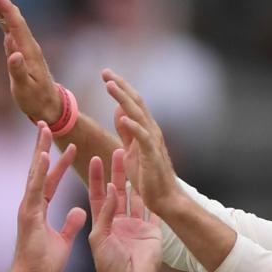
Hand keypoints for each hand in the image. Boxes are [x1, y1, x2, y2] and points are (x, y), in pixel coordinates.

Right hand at [0, 0, 69, 128]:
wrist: (49, 105)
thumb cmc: (36, 99)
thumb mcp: (25, 89)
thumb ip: (19, 71)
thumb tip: (13, 53)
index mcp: (28, 50)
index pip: (15, 21)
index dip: (2, 5)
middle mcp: (27, 43)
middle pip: (12, 15)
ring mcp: (24, 46)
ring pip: (10, 20)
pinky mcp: (21, 50)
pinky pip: (9, 28)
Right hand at [11, 125, 85, 271]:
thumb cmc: (43, 265)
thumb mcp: (63, 240)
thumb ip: (70, 224)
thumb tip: (80, 211)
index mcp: (39, 209)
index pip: (50, 180)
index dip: (57, 163)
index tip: (67, 146)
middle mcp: (31, 204)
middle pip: (39, 170)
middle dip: (42, 146)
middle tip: (46, 123)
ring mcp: (28, 208)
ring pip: (35, 174)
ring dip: (39, 150)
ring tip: (44, 129)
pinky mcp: (28, 215)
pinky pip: (36, 190)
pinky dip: (41, 172)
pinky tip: (44, 156)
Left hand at [88, 147, 160, 271]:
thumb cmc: (110, 266)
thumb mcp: (100, 238)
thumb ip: (105, 213)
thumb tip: (109, 189)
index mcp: (103, 224)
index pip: (97, 194)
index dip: (96, 176)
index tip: (94, 158)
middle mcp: (120, 223)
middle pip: (118, 191)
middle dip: (117, 172)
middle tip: (119, 151)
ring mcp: (137, 227)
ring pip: (137, 197)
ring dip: (136, 180)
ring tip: (135, 160)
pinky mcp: (153, 232)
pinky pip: (155, 212)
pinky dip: (155, 198)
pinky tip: (155, 180)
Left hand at [101, 69, 182, 211]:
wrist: (165, 199)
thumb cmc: (149, 178)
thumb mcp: (132, 151)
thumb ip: (126, 132)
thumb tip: (118, 112)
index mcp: (144, 129)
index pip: (132, 103)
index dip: (120, 88)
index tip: (106, 75)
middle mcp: (151, 131)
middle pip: (135, 102)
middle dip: (120, 86)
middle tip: (105, 71)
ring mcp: (153, 142)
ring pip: (138, 114)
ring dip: (123, 99)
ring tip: (110, 85)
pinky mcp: (152, 156)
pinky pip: (142, 137)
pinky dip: (133, 126)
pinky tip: (122, 115)